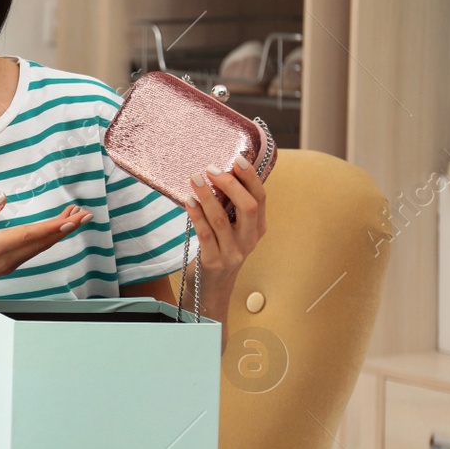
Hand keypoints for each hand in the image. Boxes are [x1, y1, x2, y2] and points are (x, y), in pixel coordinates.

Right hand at [0, 193, 93, 300]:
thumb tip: (1, 196)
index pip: (30, 235)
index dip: (54, 226)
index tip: (73, 218)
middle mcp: (6, 258)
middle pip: (42, 242)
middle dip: (66, 227)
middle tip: (85, 213)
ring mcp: (8, 264)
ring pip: (40, 247)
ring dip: (58, 232)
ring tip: (74, 216)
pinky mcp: (6, 265)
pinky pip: (33, 251)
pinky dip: (47, 239)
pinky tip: (52, 231)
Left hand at [184, 158, 267, 294]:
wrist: (210, 289)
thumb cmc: (219, 250)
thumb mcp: (232, 230)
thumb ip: (231, 207)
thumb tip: (221, 172)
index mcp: (258, 228)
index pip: (260, 198)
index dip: (251, 178)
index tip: (237, 159)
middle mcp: (249, 240)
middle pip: (248, 207)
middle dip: (230, 185)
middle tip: (211, 169)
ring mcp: (232, 252)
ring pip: (222, 220)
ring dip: (207, 196)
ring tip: (195, 178)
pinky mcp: (213, 262)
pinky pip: (205, 235)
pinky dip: (196, 216)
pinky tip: (188, 201)